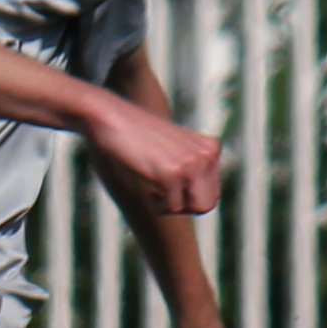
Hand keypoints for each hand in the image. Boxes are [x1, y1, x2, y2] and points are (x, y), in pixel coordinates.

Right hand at [84, 95, 224, 215]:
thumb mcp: (175, 147)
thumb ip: (192, 165)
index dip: (190, 198)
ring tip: (155, 195)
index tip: (169, 190)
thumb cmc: (137, 135)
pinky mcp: (173, 173)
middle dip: (185, 207)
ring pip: (196, 208)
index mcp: (211, 148)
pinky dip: (157, 207)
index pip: (213, 191)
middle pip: (208, 203)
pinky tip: (148, 192)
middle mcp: (208, 155)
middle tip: (163, 197)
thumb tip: (201, 202)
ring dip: (173, 209)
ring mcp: (192, 164)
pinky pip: (173, 207)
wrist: (113, 118)